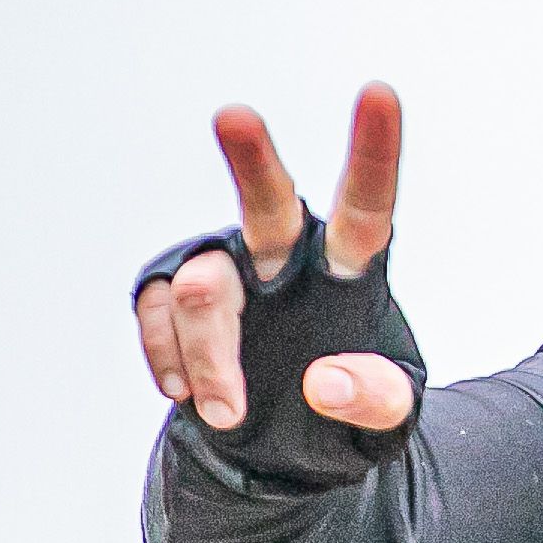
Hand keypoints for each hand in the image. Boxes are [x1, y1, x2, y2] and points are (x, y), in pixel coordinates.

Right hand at [133, 84, 415, 434]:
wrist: (281, 451)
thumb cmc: (347, 415)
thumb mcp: (386, 420)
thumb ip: (375, 400)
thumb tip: (327, 382)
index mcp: (348, 269)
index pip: (366, 206)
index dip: (373, 152)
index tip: (379, 92)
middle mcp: (284, 255)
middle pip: (267, 201)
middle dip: (250, 158)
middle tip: (234, 115)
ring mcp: (226, 271)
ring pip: (204, 286)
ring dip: (210, 354)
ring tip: (228, 413)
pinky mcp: (172, 294)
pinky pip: (157, 310)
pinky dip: (169, 358)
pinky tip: (187, 393)